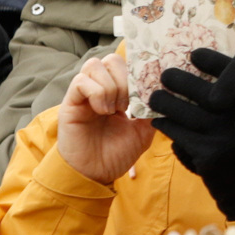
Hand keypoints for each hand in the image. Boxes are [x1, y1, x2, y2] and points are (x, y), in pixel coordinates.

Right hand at [56, 54, 155, 185]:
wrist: (94, 175)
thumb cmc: (116, 155)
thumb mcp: (143, 132)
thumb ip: (152, 111)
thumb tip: (164, 92)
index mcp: (117, 92)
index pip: (127, 65)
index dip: (139, 71)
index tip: (148, 86)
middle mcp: (100, 89)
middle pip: (112, 59)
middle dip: (125, 79)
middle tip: (127, 104)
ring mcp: (84, 94)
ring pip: (95, 65)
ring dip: (111, 86)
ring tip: (114, 109)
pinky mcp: (70, 103)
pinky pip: (81, 81)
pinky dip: (97, 92)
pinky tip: (103, 111)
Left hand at [150, 48, 234, 221]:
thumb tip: (203, 65)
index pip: (234, 68)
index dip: (211, 59)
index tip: (193, 55)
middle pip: (202, 88)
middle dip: (179, 79)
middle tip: (165, 75)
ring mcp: (226, 133)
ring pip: (184, 111)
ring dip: (164, 102)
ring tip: (154, 97)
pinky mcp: (209, 153)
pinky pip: (177, 133)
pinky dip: (165, 125)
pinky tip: (159, 121)